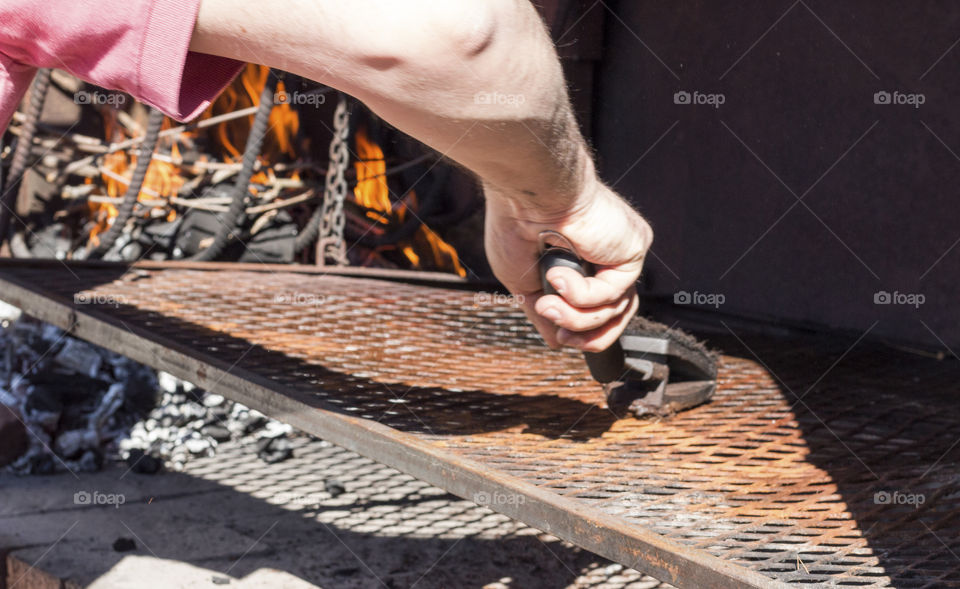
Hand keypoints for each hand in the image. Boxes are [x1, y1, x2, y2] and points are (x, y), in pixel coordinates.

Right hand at [484, 180, 652, 351]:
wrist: (526, 192)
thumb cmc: (515, 221)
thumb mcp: (522, 281)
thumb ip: (545, 312)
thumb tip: (556, 341)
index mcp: (583, 258)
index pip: (599, 305)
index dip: (581, 328)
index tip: (558, 333)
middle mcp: (607, 254)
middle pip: (615, 314)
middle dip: (586, 333)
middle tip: (561, 333)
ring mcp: (621, 252)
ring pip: (615, 309)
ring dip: (576, 317)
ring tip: (548, 303)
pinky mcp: (632, 249)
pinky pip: (613, 293)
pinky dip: (583, 294)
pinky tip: (560, 277)